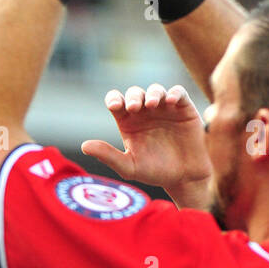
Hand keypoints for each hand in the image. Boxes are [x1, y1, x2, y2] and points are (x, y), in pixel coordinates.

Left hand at [82, 84, 212, 206]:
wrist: (183, 177)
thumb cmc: (154, 172)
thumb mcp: (129, 166)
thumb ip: (108, 155)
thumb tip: (84, 146)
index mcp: (128, 122)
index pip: (117, 102)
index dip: (113, 99)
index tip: (113, 106)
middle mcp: (144, 112)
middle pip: (135, 94)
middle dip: (132, 97)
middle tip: (132, 108)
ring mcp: (164, 108)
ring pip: (156, 90)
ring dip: (152, 94)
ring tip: (151, 105)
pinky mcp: (183, 108)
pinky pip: (178, 93)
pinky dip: (174, 93)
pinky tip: (170, 101)